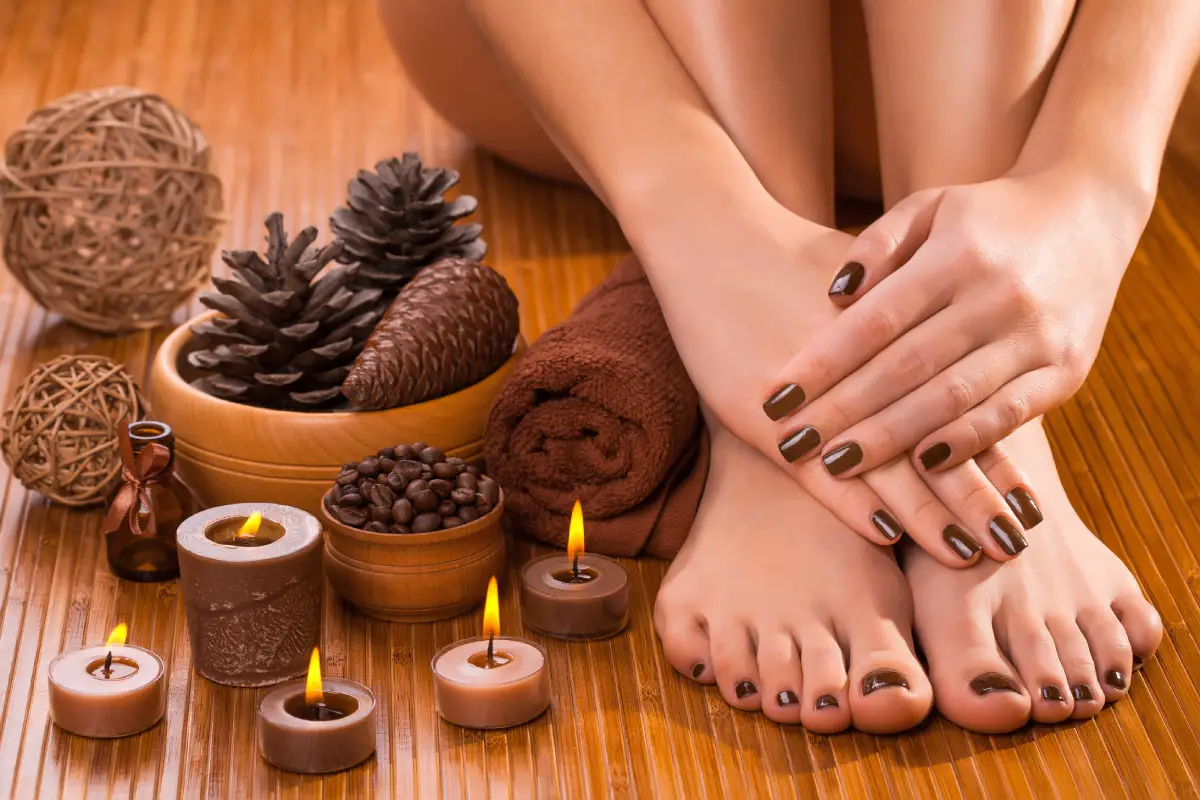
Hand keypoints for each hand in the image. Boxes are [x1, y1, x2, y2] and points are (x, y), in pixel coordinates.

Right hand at [627, 199, 1038, 565]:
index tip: (1030, 503)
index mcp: (900, 331)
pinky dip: (852, 501)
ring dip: (925, 512)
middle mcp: (863, 365)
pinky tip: (885, 534)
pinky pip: (814, 466)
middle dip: (974, 497)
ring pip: (882, 460)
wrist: (708, 234)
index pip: (957, 405)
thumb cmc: (788, 253)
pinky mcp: (759, 408)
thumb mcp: (864, 273)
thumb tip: (959, 350)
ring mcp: (811, 390)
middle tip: (1012, 544)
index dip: (995, 456)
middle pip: (930, 440)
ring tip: (964, 554)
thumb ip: (913, 317)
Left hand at [761, 167, 1149, 477]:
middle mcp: (998, 296)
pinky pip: (1010, 414)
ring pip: (953, 397)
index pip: (876, 321)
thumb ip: (879, 243)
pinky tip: (923, 466)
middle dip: (843, 412)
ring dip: (892, 438)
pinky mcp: (1068, 370)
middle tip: (794, 444)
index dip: (823, 363)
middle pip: (905, 366)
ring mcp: (1037, 336)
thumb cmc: (988, 216)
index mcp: (957, 254)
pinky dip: (967, 441)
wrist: (1090, 212)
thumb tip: (833, 295)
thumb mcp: (930, 205)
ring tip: (839, 465)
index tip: (777, 397)